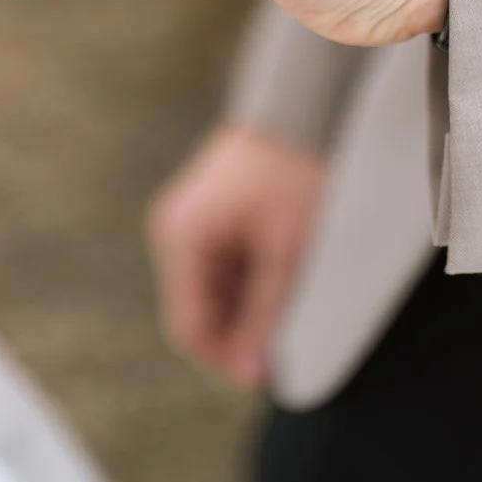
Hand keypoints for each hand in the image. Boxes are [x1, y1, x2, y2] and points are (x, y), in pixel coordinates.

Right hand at [148, 124, 325, 386]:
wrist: (306, 105)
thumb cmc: (296, 176)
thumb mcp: (286, 254)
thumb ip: (264, 316)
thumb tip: (252, 374)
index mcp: (182, 241)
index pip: (191, 328)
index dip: (229, 360)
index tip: (274, 376)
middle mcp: (175, 232)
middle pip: (200, 311)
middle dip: (241, 336)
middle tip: (291, 348)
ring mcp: (190, 220)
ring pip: (214, 291)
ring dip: (248, 310)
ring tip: (294, 314)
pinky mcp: (211, 213)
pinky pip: (224, 266)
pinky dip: (251, 284)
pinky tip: (286, 285)